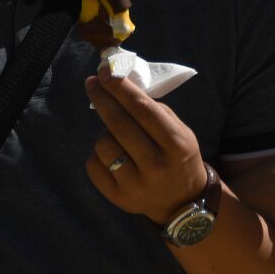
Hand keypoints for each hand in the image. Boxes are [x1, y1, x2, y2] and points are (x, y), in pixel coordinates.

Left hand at [85, 70, 207, 224]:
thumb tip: (118, 84)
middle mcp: (156, 166)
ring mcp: (136, 185)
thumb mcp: (180, 131)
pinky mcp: (118, 198)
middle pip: (119, 124)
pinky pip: (93, 165)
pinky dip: (98, 153)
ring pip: (103, 143)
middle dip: (102, 98)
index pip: (142, 109)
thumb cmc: (178, 156)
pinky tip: (111, 153)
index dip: (121, 88)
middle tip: (92, 83)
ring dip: (104, 130)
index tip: (105, 72)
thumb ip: (153, 109)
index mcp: (176, 145)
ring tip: (115, 132)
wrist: (182, 201)